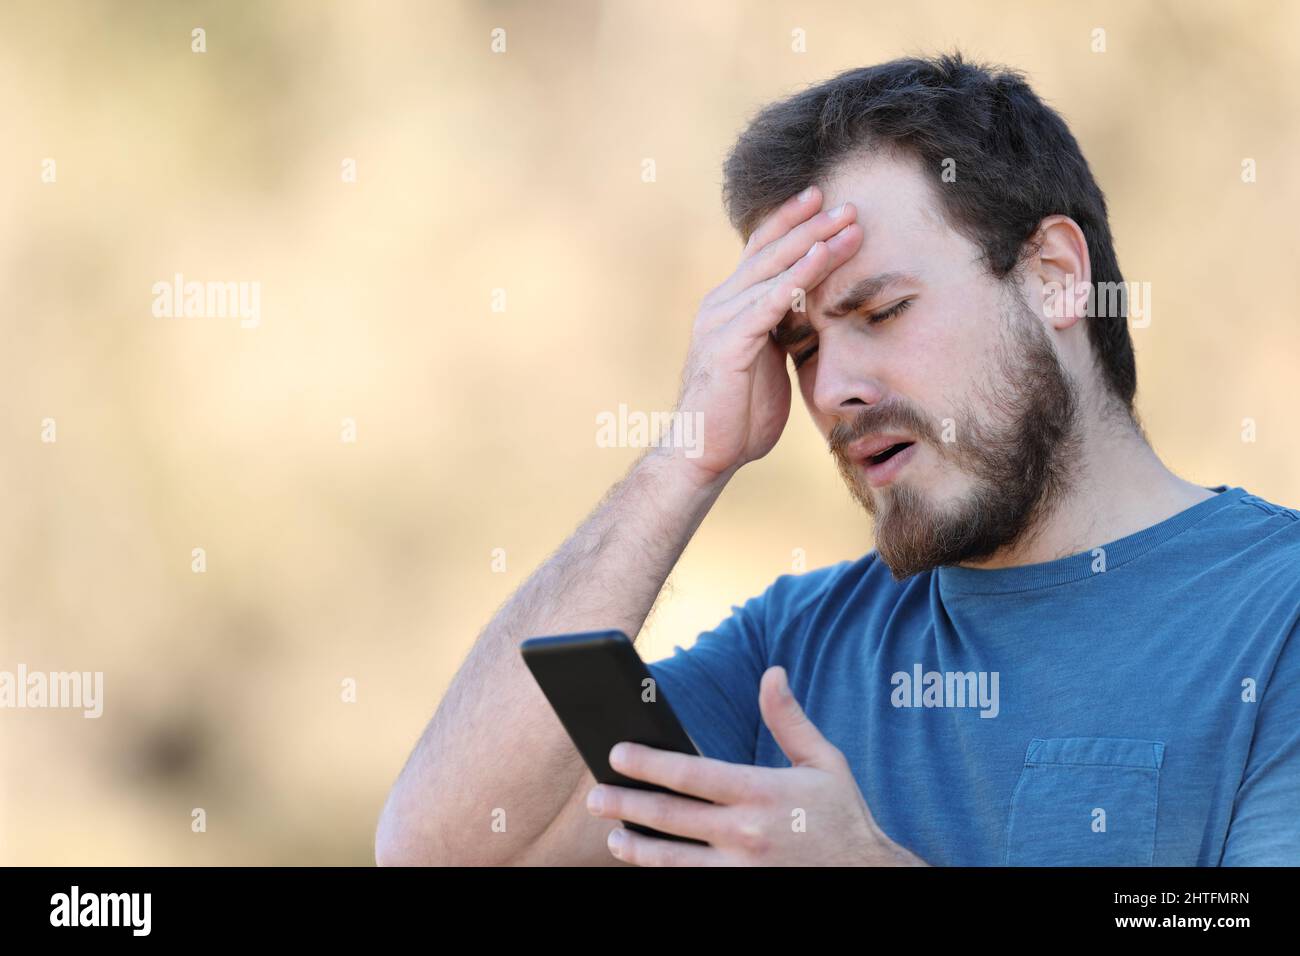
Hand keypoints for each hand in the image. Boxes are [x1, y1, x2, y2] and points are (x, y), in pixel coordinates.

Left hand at [585, 665, 927, 865]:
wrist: (870, 877)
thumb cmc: (843, 816)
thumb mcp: (825, 762)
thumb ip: (789, 720)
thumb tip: (772, 673)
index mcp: (762, 792)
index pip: (691, 774)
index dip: (649, 764)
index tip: (618, 754)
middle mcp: (747, 833)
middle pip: (671, 817)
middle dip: (627, 805)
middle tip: (596, 797)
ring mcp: (742, 870)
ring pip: (673, 861)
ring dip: (637, 848)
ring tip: (613, 837)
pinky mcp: (742, 894)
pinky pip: (692, 884)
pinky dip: (665, 875)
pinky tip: (648, 864)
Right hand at [667, 187, 861, 487]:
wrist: (705, 454)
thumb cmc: (739, 415)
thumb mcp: (766, 362)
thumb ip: (779, 332)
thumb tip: (809, 315)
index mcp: (728, 306)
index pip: (762, 253)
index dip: (792, 224)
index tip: (826, 202)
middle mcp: (720, 304)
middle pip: (769, 251)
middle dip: (810, 224)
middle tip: (847, 202)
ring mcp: (720, 321)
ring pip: (772, 270)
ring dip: (814, 243)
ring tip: (848, 223)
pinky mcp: (728, 344)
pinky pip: (769, 302)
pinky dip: (798, 277)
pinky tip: (821, 257)